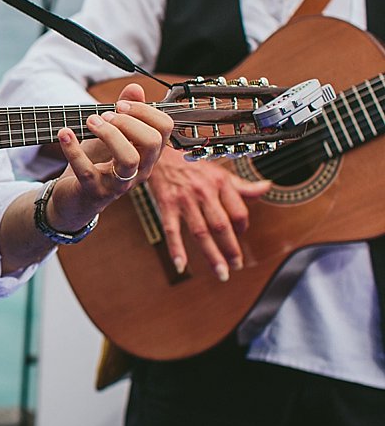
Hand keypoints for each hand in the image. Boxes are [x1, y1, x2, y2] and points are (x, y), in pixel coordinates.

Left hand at [44, 83, 172, 231]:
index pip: (164, 128)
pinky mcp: (94, 192)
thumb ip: (125, 112)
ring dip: (109, 134)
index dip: (145, 110)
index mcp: (148, 154)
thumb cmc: (97, 163)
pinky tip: (64, 133)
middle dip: (128, 121)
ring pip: (129, 159)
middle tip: (104, 115)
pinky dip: (73, 149)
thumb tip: (134, 87)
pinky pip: (86, 170)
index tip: (121, 105)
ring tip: (91, 122)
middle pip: (152, 142)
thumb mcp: (111, 134)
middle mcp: (140, 171)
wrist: (75, 197)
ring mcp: (118, 184)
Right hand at [148, 146, 270, 280]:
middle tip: (236, 266)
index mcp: (220, 183)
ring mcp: (184, 200)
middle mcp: (204, 191)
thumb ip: (242, 185)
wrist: (159, 154)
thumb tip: (266, 187)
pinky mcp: (166, 205)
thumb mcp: (218, 171)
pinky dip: (176, 249)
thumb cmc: (190, 164)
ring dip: (211, 255)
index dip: (242, 227)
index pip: (238, 211)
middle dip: (231, 249)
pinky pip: (172, 230)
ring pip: (201, 232)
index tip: (240, 236)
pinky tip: (181, 265)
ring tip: (221, 272)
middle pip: (221, 226)